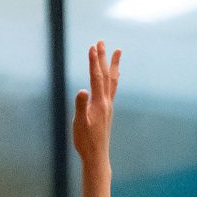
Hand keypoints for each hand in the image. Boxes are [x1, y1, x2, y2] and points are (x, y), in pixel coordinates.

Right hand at [71, 40, 120, 165]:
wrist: (96, 155)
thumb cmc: (85, 141)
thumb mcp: (79, 123)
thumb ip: (80, 106)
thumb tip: (82, 90)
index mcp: (99, 102)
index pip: (96, 77)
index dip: (93, 61)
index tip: (92, 46)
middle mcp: (106, 101)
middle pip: (105, 74)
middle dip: (102, 57)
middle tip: (101, 41)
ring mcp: (108, 105)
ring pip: (112, 80)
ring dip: (113, 65)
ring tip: (117, 51)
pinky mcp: (107, 110)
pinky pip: (112, 89)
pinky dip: (113, 78)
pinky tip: (115, 76)